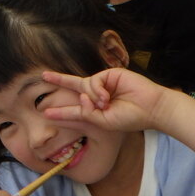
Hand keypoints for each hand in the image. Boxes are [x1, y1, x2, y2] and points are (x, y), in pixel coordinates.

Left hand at [42, 68, 169, 132]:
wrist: (150, 108)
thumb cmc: (129, 118)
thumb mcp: (103, 121)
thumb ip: (87, 113)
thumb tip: (79, 97)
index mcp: (96, 108)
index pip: (75, 108)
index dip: (61, 111)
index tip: (46, 113)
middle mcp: (97, 94)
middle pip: (74, 85)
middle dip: (59, 79)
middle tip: (43, 76)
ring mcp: (103, 83)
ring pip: (84, 86)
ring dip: (92, 96)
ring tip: (105, 103)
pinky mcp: (109, 74)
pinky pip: (93, 81)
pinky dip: (97, 90)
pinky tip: (106, 97)